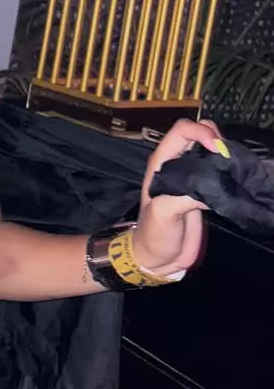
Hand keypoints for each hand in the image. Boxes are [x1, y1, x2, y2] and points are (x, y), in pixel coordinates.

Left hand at [133, 117, 225, 275]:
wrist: (158, 257)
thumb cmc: (153, 234)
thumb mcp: (162, 213)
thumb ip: (184, 197)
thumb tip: (212, 191)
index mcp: (162, 163)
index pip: (182, 131)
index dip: (201, 132)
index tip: (217, 149)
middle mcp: (177, 164)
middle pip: (199, 133)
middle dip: (216, 138)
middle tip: (228, 158)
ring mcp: (191, 176)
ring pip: (211, 150)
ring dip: (225, 153)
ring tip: (234, 167)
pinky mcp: (204, 190)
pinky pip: (218, 169)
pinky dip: (229, 168)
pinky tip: (234, 179)